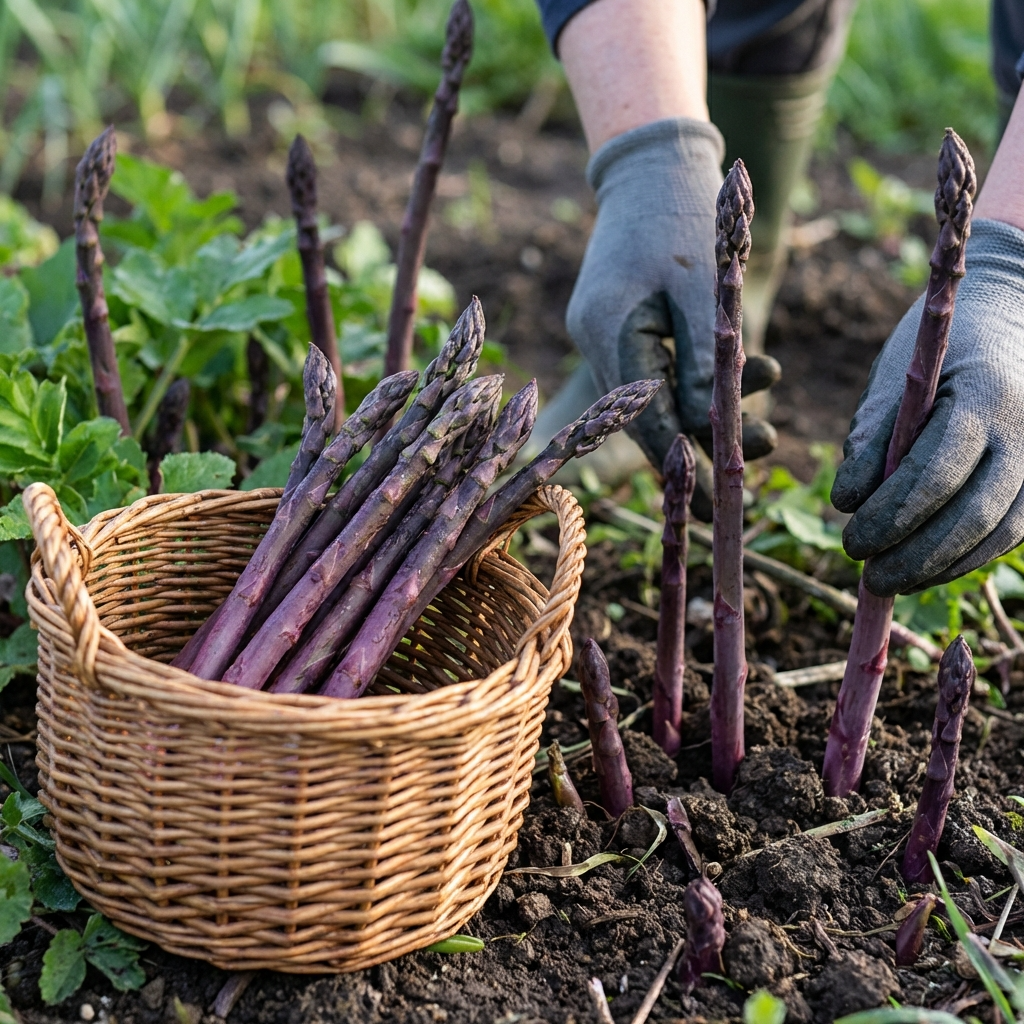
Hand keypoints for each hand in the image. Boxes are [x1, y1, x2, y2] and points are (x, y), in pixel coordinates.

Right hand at [565, 118, 779, 472]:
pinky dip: (698, 380)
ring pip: (657, 393)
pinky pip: (657, 369)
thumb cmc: (686, 212)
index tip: (715, 500)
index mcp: (608, 328)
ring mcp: (602, 332)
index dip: (683, 461)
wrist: (654, 162)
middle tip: (764, 447)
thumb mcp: (707, 286)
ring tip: (766, 421)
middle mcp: (595, 337)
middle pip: (650, 412)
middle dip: (706, 437)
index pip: (645, 416)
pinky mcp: (618, 325)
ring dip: (709, 408)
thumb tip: (712, 429)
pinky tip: (748, 378)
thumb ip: (707, 361)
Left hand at [832, 218, 1023, 594]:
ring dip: (939, 567)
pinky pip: (1008, 533)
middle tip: (867, 577)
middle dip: (913, 554)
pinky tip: (924, 571)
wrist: (1012, 320)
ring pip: (996, 533)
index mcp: (985, 398)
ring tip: (888, 582)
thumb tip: (849, 503)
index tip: (851, 541)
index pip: (937, 471)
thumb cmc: (935, 354)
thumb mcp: (894, 383)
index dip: (891, 514)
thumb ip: (873, 440)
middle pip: (972, 514)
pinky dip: (964, 558)